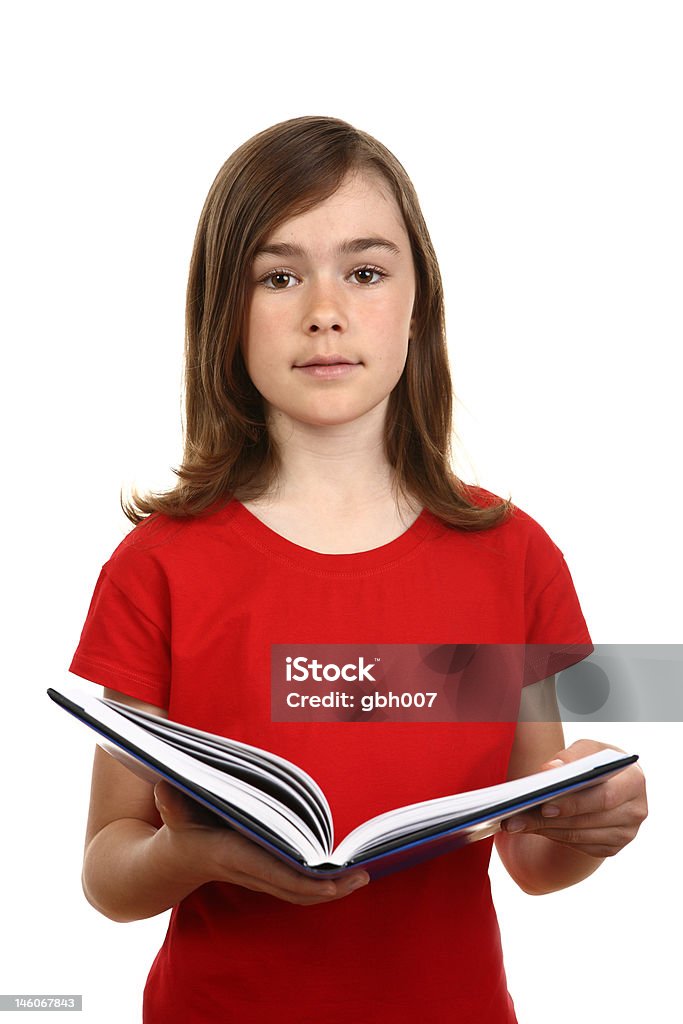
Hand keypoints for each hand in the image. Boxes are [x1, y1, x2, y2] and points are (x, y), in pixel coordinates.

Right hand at [153, 780, 369, 904]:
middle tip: (363, 876)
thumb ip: (172, 801)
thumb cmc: (178, 828)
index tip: (332, 882)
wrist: (172, 863)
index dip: (304, 881)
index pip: (275, 873)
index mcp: (232, 855)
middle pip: (295, 890)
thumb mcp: (173, 811)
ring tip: (362, 876)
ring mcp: (258, 878)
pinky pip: (295, 889)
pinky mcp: (263, 877)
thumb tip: (166, 786)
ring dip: (331, 890)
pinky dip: (320, 887)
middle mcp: (249, 872)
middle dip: (330, 888)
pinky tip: (342, 876)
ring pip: (299, 894)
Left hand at [501, 739, 647, 858]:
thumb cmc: (595, 760)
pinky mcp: (612, 847)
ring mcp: (626, 833)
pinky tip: (532, 828)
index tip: (544, 805)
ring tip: (515, 823)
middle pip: (588, 820)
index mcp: (634, 780)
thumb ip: (570, 756)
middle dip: (550, 820)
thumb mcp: (586, 749)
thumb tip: (549, 770)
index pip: (604, 797)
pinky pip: (578, 846)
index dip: (574, 803)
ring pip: (579, 836)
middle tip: (518, 818)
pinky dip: (553, 837)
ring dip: (544, 830)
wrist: (608, 780)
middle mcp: (636, 810)